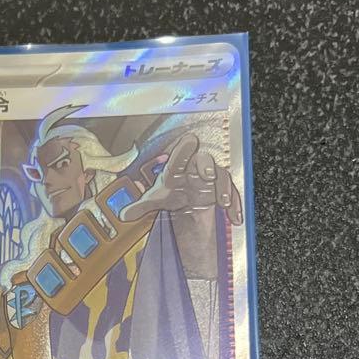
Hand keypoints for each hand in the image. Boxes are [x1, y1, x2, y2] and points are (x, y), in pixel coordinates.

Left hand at [119, 133, 242, 225]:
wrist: (186, 204)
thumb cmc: (171, 194)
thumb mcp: (155, 201)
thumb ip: (141, 207)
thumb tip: (123, 215)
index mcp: (178, 169)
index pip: (180, 157)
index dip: (184, 149)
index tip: (190, 140)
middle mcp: (196, 170)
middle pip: (205, 161)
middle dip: (207, 166)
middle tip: (207, 175)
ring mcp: (211, 180)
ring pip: (222, 177)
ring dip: (224, 189)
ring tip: (223, 203)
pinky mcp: (221, 191)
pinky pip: (232, 195)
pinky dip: (235, 205)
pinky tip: (235, 218)